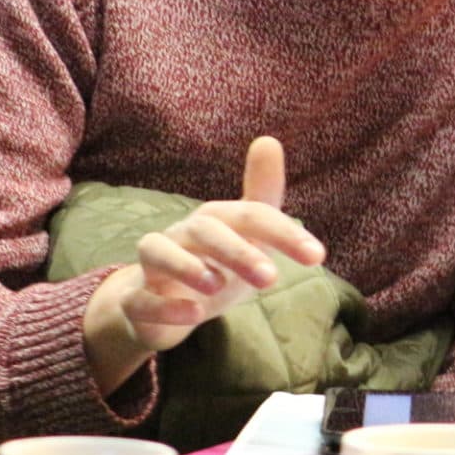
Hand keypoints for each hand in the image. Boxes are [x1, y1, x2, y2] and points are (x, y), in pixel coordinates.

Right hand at [82, 137, 324, 393]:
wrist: (161, 304)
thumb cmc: (214, 264)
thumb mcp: (245, 235)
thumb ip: (262, 195)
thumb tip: (268, 139)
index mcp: (216, 220)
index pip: (251, 215)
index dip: (284, 233)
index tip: (317, 256)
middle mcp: (182, 235)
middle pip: (206, 230)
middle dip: (238, 251)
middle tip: (271, 278)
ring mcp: (154, 266)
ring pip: (158, 252)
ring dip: (187, 266)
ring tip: (216, 285)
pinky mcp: (136, 300)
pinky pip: (141, 299)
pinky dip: (165, 306)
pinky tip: (193, 315)